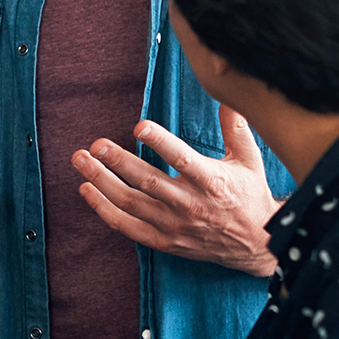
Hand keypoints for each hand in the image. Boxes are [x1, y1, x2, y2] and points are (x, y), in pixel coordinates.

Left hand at [72, 112, 279, 274]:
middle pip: (147, 182)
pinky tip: (87, 190)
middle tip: (95, 144)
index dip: (160, 142)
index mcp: (212, 181)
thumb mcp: (250, 160)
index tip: (139, 125)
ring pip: (130, 203)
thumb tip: (227, 95)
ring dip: (102, 181)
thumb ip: (235, 127)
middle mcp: (190, 204)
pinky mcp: (164, 241)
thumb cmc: (249, 195)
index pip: (183, 159)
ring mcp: (174, 225)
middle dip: (118, 162)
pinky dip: (104, 210)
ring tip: (81, 160)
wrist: (257, 244)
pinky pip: (127, 226)